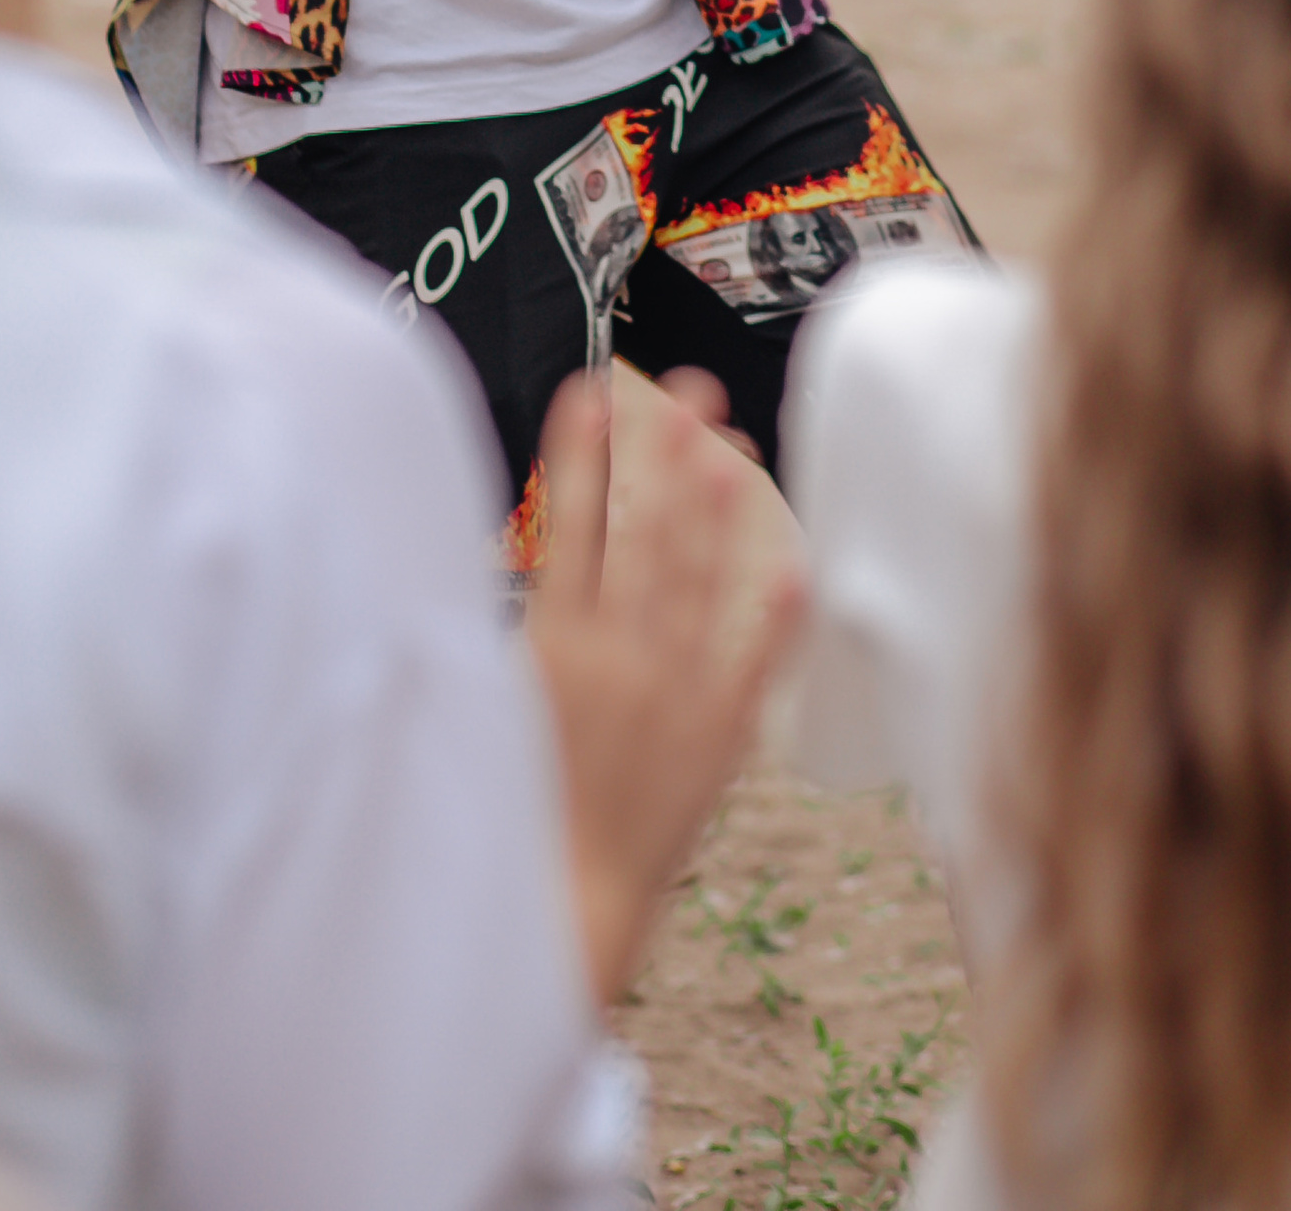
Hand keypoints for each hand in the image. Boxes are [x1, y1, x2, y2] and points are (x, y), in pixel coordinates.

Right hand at [525, 370, 805, 1005]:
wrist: (570, 904)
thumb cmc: (514, 810)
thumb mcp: (497, 707)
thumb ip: (521, 632)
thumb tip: (532, 553)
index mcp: (555, 649)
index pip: (571, 528)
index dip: (581, 456)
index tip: (592, 390)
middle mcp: (618, 660)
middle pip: (647, 536)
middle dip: (667, 454)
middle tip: (690, 387)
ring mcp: (673, 695)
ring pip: (699, 582)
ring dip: (717, 510)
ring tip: (733, 443)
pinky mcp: (717, 738)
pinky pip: (754, 666)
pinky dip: (775, 616)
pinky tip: (793, 562)